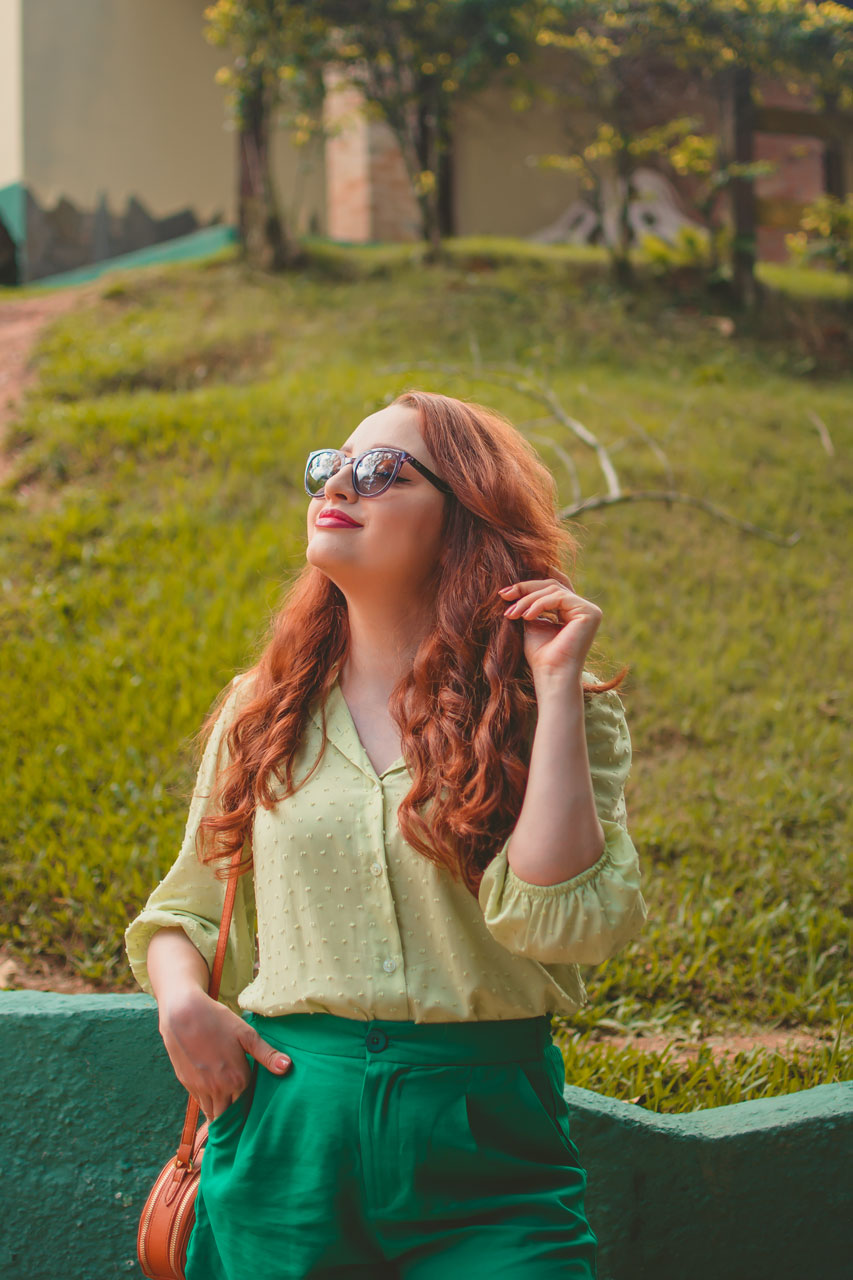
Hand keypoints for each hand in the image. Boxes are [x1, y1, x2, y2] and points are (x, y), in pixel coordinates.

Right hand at [158, 987, 291, 1121]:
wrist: (183, 1013)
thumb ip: (266, 1054)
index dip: (251, 1113)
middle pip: (228, 1118)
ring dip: (220, 1118)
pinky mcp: (187, 1084)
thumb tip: (287, 1067)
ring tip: (229, 1120)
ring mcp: (200, 1088)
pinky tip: (214, 1101)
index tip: (256, 1119)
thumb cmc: (217, 1020)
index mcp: (237, 1079)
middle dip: (235, 1123)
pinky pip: (200, 1104)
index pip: (247, 1108)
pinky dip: (208, 1106)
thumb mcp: (246, 1034)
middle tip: (242, 1125)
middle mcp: (219, 1089)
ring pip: (212, 1114)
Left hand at [498, 569, 601, 682]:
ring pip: (554, 590)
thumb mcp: (532, 624)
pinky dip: (540, 604)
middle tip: (503, 596)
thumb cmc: (541, 656)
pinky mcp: (590, 613)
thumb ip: (530, 605)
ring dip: (528, 600)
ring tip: (512, 613)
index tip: (504, 592)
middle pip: (552, 585)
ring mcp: (589, 610)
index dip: (530, 584)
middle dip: (526, 589)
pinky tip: (526, 616)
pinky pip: (559, 598)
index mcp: (572, 611)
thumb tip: (516, 588)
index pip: (552, 588)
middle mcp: (584, 609)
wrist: (551, 675)